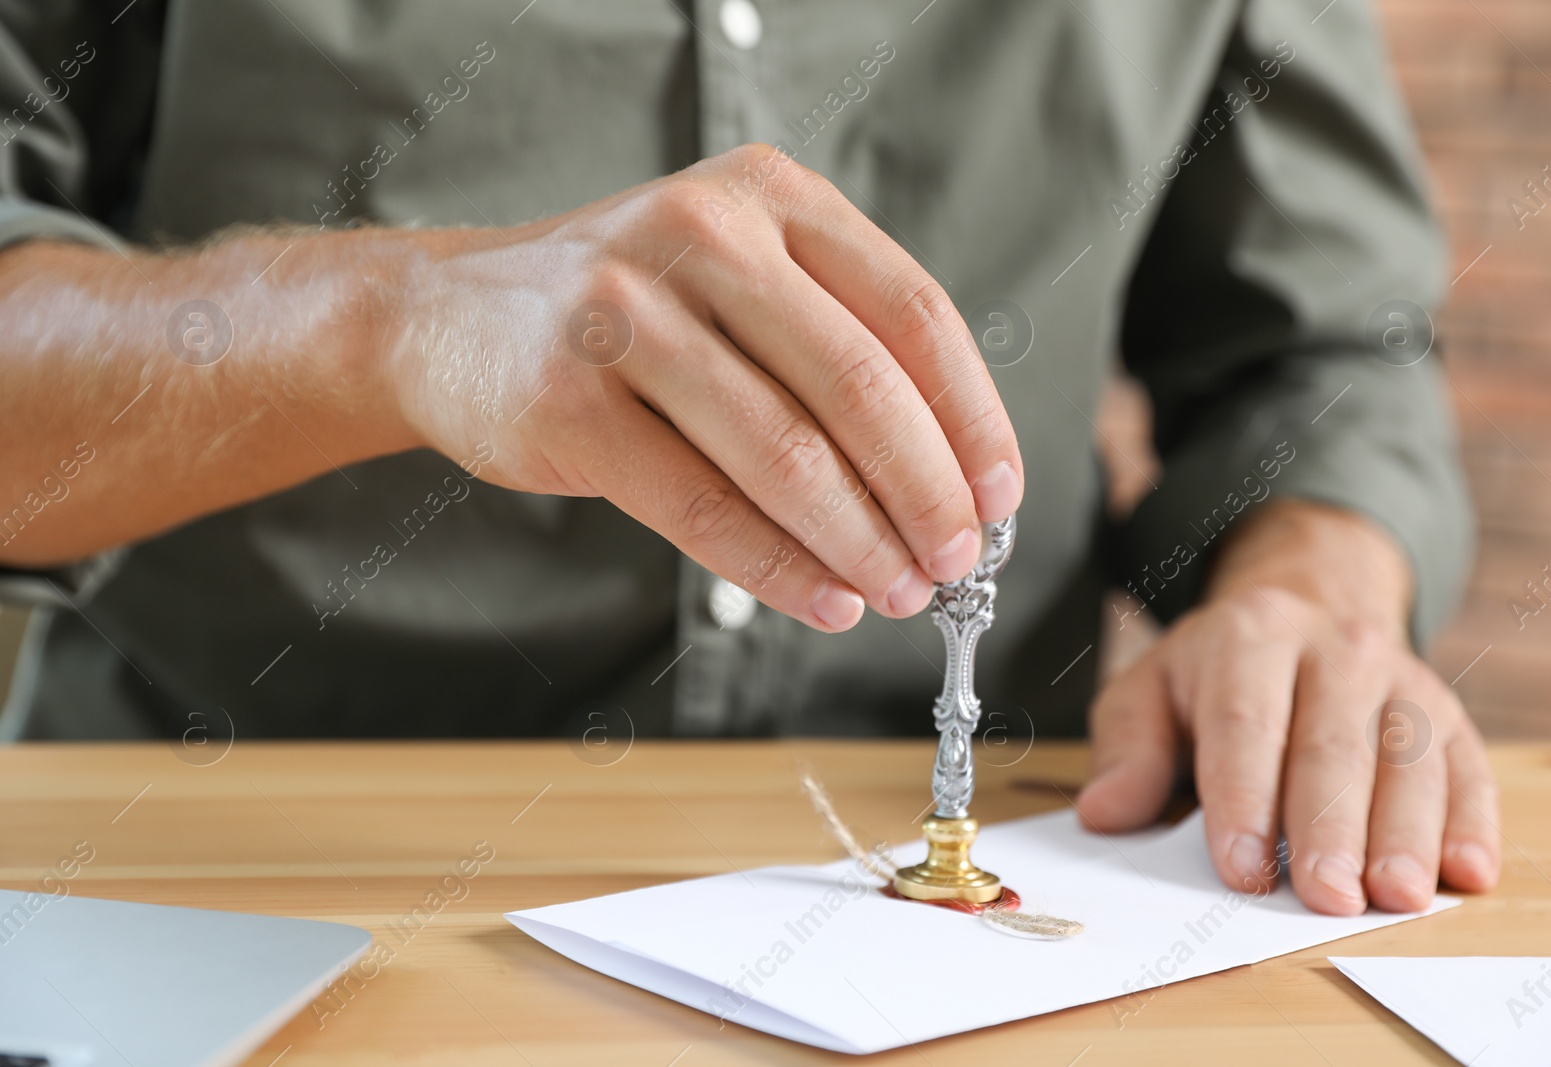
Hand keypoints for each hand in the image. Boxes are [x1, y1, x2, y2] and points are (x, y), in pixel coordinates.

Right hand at [388, 144, 1022, 631]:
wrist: (445, 317)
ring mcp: (626, 314)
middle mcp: (703, 236)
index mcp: (769, 197)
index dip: (971, 417)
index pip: (913, 311)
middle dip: (927, 493)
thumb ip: (832, 344)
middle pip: (861, 385)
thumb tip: (947, 479)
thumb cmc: (620, 310)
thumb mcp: (733, 277)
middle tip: (957, 562)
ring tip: (898, 593)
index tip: (999, 495)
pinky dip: (777, 568)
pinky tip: (822, 600)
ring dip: (861, 543)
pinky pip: (702, 506)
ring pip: (786, 454)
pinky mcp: (569, 401)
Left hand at [1076, 502, 1499, 914]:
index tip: (1240, 867)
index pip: (1245, 722)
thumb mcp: (1150, 689)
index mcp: (1250, 636)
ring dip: (1405, 833)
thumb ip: (1128, 751)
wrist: (1308, 600)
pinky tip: (1465, 871)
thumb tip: (1104, 813)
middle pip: (1333, 745)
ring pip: (1409, 759)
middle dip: (1330, 827)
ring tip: (1395, 896)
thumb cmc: (1216, 672)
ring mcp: (1400, 677)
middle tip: (1326, 897)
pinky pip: (1466, 767)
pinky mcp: (1449, 712)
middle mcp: (1335, 648)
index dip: (1243, 797)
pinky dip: (1470, 822)